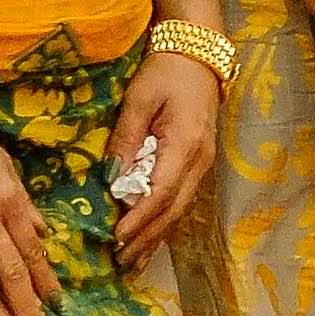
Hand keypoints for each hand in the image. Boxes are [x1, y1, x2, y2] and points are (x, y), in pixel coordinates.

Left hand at [102, 45, 221, 273]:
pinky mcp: (199, 162)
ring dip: (157, 236)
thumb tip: (111, 180)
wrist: (198, 54)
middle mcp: (199, 160)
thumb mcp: (139, 100)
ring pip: (180, 209)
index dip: (139, 218)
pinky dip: (165, 222)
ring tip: (134, 261)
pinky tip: (152, 238)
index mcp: (185, 144)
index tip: (117, 237)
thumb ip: (125, 140)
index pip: (161, 191)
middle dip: (147, 237)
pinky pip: (182, 199)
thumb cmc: (166, 73)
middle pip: (173, 208)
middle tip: (121, 261)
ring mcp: (203, 163)